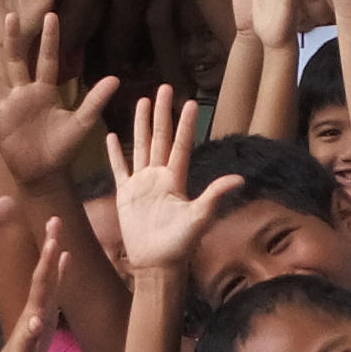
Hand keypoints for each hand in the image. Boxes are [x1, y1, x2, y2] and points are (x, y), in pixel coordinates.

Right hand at [0, 10, 111, 184]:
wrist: (42, 173)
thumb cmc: (62, 150)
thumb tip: (115, 79)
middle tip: (10, 15)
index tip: (51, 15)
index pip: (48, 59)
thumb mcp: (80, 124)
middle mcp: (26, 91)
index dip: (50, 39)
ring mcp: (9, 102)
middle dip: (14, 39)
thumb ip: (94, 101)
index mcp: (46, 91)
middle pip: (18, 60)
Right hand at [105, 86, 238, 274]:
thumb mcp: (199, 218)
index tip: (190, 102)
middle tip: (163, 88)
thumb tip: (239, 179)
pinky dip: (115, 153)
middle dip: (162, 113)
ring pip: (141, 146)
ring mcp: (141, 184)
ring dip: (140, 125)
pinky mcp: (126, 195)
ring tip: (141, 101)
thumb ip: (215, 195)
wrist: (156, 264)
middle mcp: (159, 177)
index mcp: (176, 179)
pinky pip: (119, 169)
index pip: (181, 144)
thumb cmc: (179, 245)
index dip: (185, 124)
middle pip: (160, 137)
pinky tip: (111, 136)